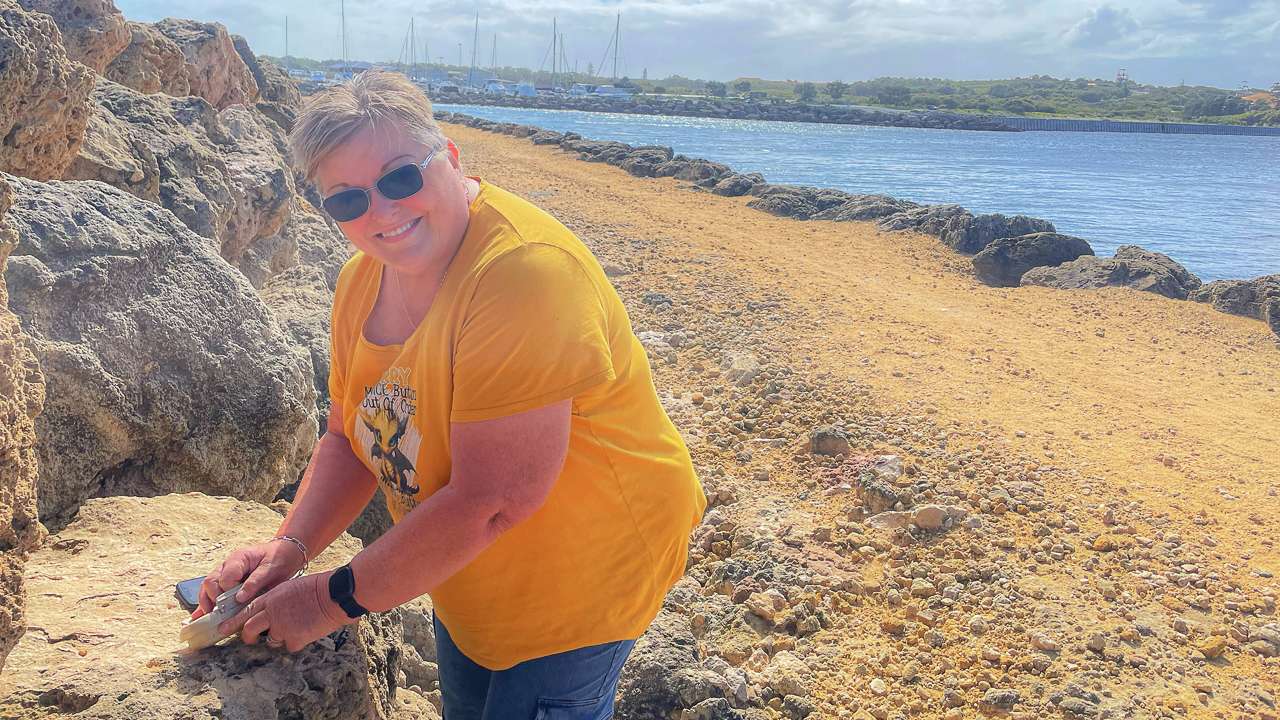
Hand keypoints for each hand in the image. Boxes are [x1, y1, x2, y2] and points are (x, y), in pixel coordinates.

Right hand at [190, 540, 306, 619]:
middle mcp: (226, 566)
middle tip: (220, 614)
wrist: (284, 554)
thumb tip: (239, 597)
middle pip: (210, 582)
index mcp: (237, 559)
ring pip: (207, 589)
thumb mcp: (270, 568)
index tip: (234, 603)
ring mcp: (223, 575)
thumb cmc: (277, 559)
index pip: (224, 577)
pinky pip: (211, 594)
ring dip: (206, 604)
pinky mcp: (225, 584)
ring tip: (209, 619)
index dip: (227, 592)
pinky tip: (198, 618)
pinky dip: (205, 606)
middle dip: (213, 600)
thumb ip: (255, 581)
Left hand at [217, 571, 351, 652]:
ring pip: (270, 640)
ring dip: (278, 637)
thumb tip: (269, 613)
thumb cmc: (317, 587)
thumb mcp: (290, 588)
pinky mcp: (294, 639)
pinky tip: (306, 632)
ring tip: (293, 628)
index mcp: (270, 598)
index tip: (223, 628)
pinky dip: (296, 641)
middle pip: (250, 629)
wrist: (335, 595)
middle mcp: (272, 613)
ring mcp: (282, 627)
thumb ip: (276, 600)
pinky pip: (289, 645)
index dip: (233, 622)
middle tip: (250, 639)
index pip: (245, 612)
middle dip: (248, 636)